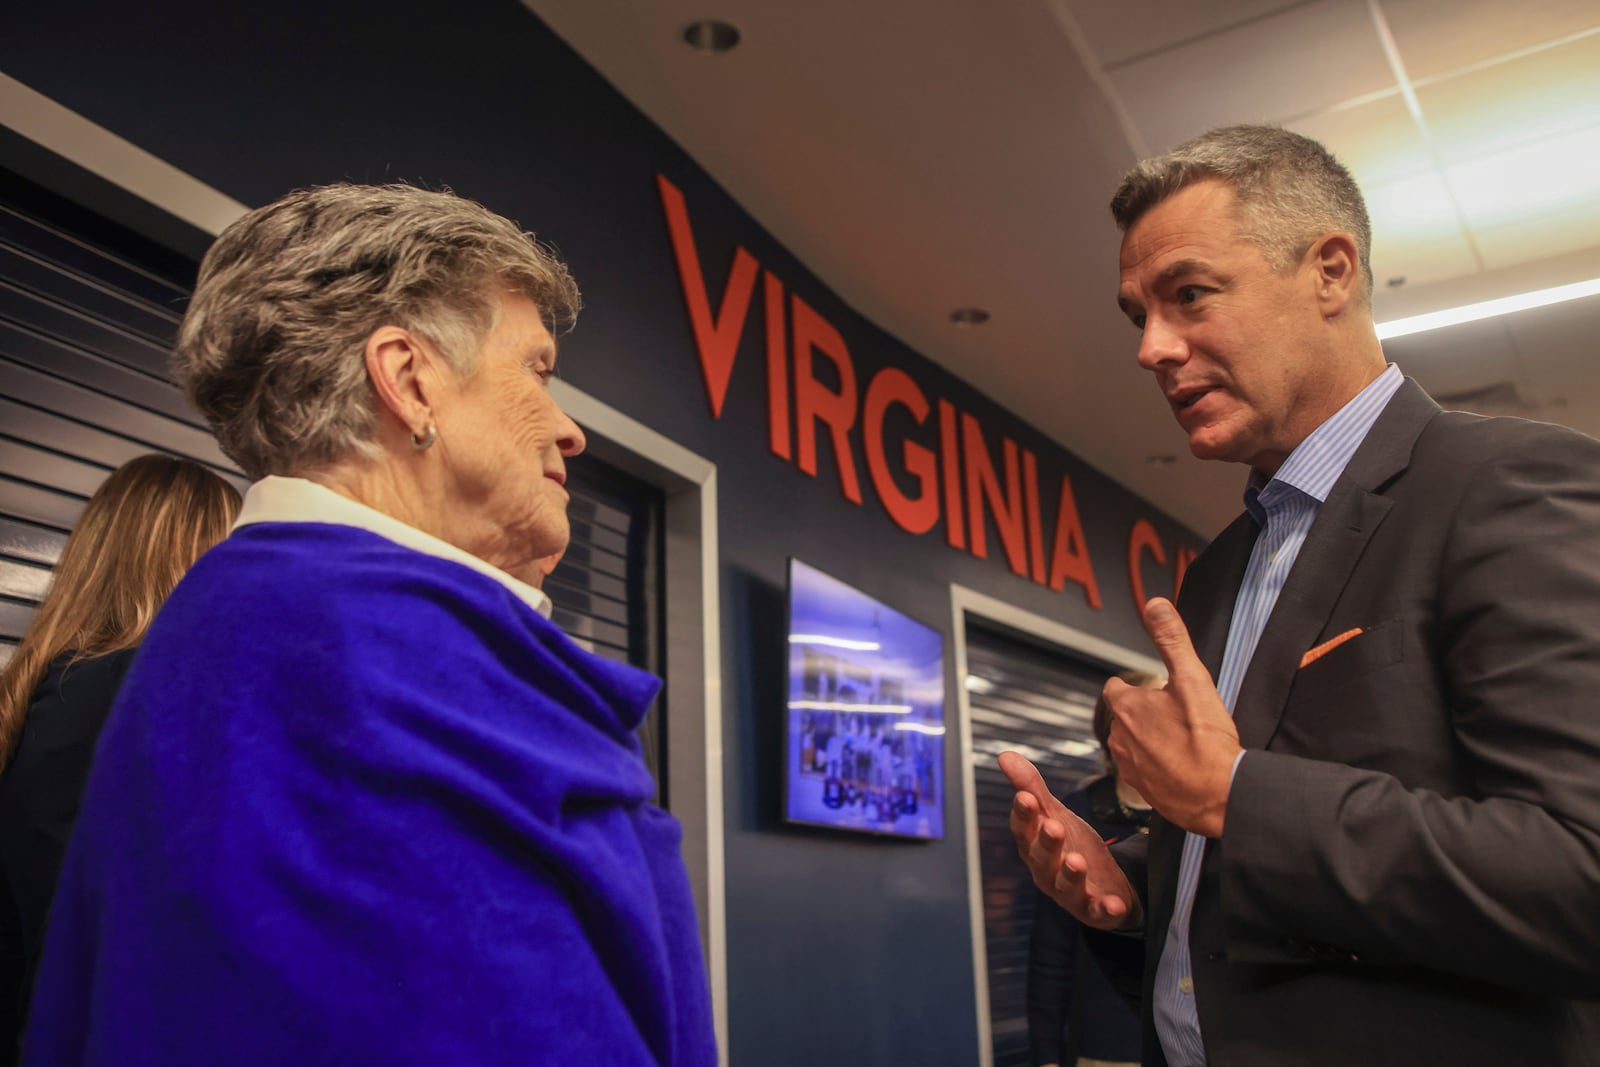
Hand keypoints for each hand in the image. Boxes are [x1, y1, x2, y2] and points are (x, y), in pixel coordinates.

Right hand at [998, 751, 1140, 929]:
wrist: (1102, 882)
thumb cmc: (1070, 844)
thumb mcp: (1055, 813)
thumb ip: (1032, 787)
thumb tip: (1004, 755)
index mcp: (1034, 845)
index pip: (1024, 828)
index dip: (1023, 815)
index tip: (1026, 797)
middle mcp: (1046, 870)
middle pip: (1042, 857)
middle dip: (1047, 843)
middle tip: (1053, 826)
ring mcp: (1070, 892)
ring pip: (1066, 885)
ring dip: (1071, 874)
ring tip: (1076, 861)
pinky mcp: (1094, 909)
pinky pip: (1098, 911)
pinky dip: (1105, 909)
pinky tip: (1112, 903)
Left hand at [1105, 597, 1240, 837]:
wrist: (1219, 795)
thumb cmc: (1206, 740)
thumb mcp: (1192, 679)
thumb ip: (1172, 640)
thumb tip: (1155, 605)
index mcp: (1126, 707)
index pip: (1116, 688)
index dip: (1137, 687)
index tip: (1156, 691)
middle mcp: (1119, 738)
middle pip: (1125, 716)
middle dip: (1146, 714)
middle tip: (1178, 717)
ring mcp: (1128, 767)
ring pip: (1133, 744)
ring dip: (1151, 741)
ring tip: (1182, 742)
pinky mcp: (1141, 791)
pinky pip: (1144, 771)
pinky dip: (1158, 766)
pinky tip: (1182, 766)